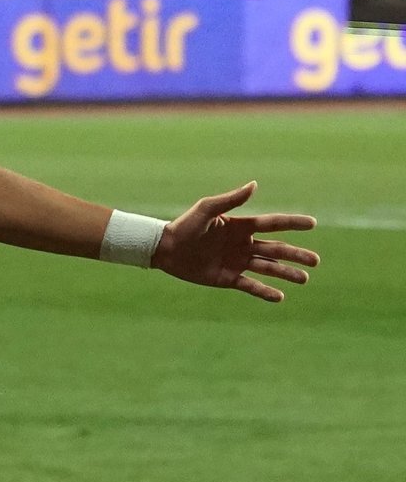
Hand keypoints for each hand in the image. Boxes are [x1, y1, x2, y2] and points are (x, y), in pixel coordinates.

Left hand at [152, 182, 318, 301]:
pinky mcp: (228, 278)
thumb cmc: (184, 225)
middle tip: (316, 261)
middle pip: (276, 249)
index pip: (272, 224)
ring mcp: (237, 262)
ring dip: (286, 273)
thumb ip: (231, 200)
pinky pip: (251, 285)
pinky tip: (280, 297)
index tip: (312, 223)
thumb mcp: (207, 209)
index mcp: (241, 226)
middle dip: (297, 255)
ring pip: (268, 268)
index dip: (292, 223)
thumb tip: (254, 184)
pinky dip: (265, 292)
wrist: (166, 249)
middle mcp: (243, 244)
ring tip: (304, 278)